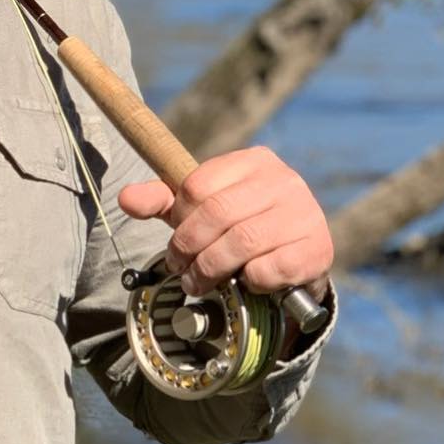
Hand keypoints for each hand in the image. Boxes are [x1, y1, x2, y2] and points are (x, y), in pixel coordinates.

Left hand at [118, 146, 332, 301]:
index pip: (198, 185)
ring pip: (242, 241)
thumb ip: (162, 200)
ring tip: (199, 282)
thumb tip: (125, 199)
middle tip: (179, 268)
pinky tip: (244, 282)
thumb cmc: (241, 225)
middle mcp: (284, 180)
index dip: (179, 217)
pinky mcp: (317, 249)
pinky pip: (270, 267)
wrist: (296, 255)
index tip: (177, 239)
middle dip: (189, 246)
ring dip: (211, 268)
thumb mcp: (200, 208)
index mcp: (253, 161)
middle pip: (217, 213)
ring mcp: (305, 213)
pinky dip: (249, 280)